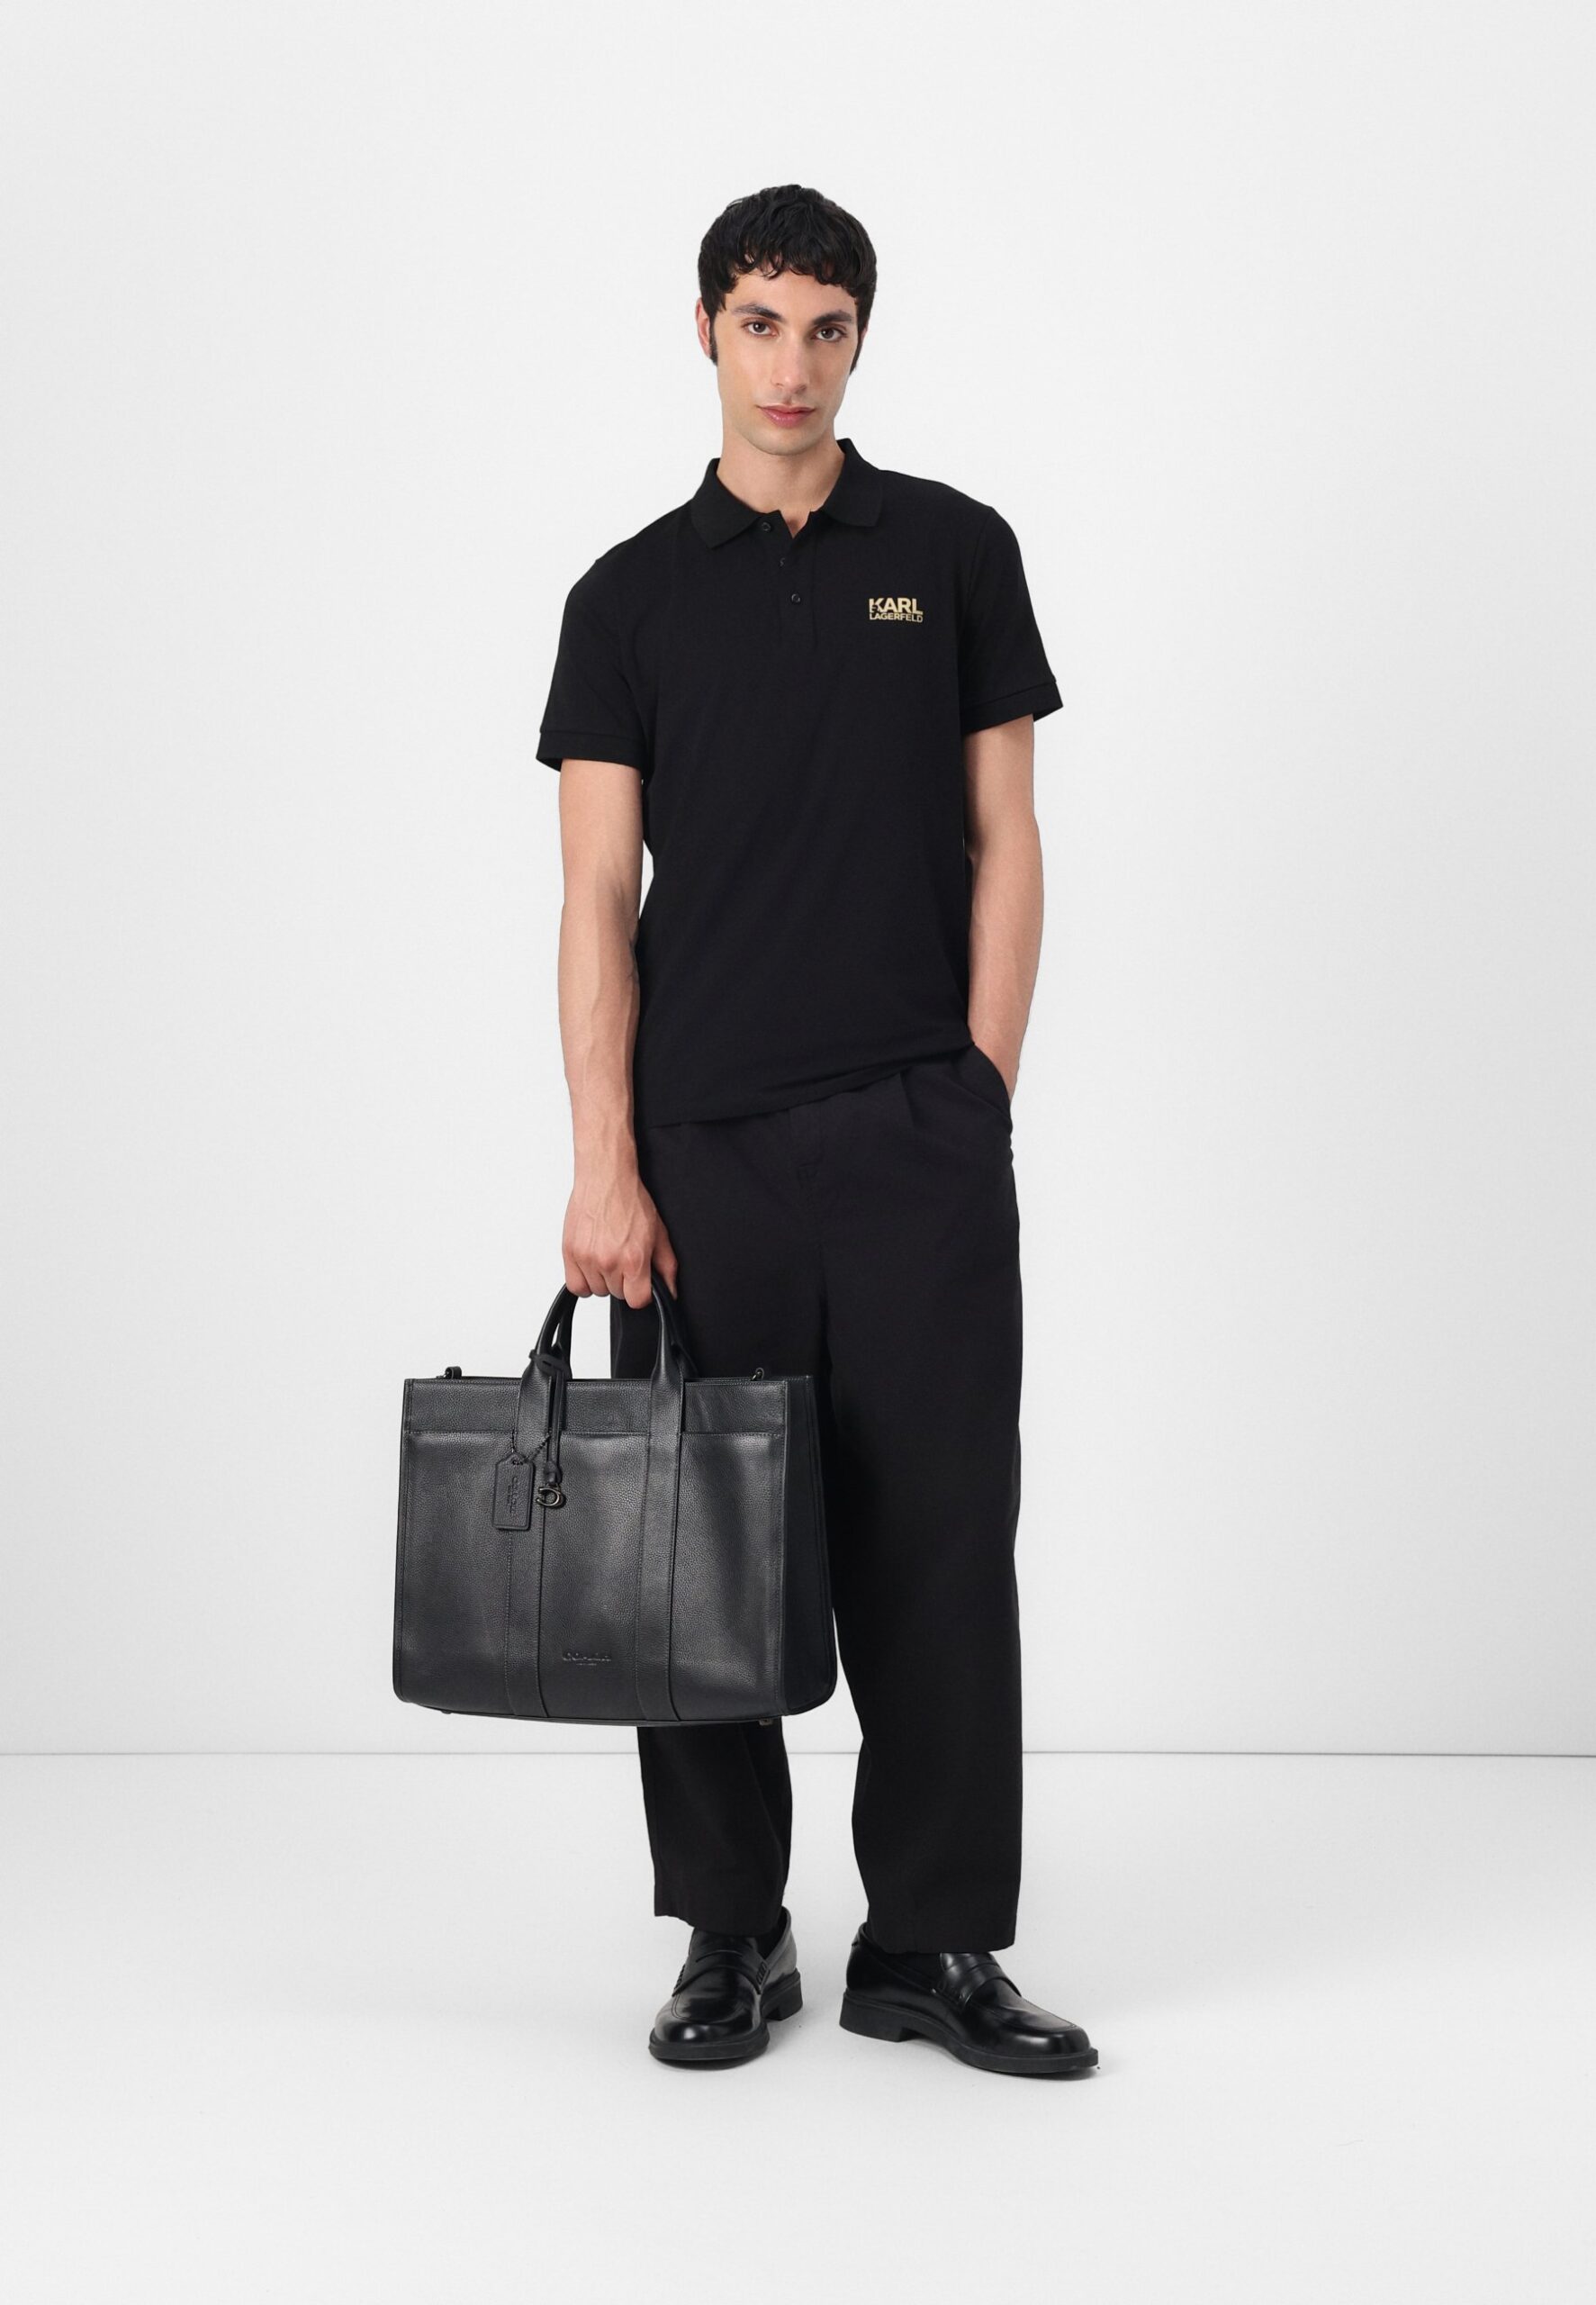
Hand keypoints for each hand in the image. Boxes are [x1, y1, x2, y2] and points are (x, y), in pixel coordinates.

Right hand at [563, 1168, 678, 1306]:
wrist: (605, 1179)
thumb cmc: (630, 1201)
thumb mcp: (659, 1234)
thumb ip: (666, 1267)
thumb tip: (670, 1292)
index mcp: (633, 1260)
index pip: (637, 1301)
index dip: (641, 1293)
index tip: (640, 1282)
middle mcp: (608, 1261)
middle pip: (616, 1295)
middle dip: (622, 1281)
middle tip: (623, 1258)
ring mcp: (586, 1258)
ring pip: (596, 1291)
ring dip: (603, 1279)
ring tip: (607, 1256)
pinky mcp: (569, 1253)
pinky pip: (575, 1286)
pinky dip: (583, 1280)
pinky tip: (592, 1265)